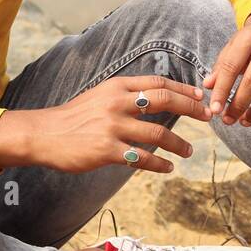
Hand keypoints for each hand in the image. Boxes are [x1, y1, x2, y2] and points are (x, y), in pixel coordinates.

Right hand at [0, 75, 211, 173]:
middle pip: (165, 101)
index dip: (183, 88)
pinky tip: (168, 168)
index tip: (200, 96)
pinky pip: (142, 158)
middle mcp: (117, 102)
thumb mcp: (100, 95)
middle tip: (208, 117)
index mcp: (117, 86)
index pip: (159, 82)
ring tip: (188, 151)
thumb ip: (126, 94)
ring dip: (179, 144)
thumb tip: (157, 96)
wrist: (43, 134)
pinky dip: (159, 164)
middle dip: (191, 108)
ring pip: (158, 134)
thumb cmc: (74, 116)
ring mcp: (112, 127)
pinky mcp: (107, 151)